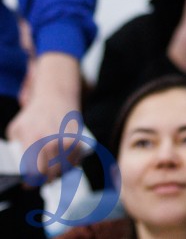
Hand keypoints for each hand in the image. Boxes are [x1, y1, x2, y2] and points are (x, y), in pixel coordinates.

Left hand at [6, 53, 82, 183]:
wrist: (56, 96)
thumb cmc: (33, 116)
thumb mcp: (16, 130)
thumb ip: (14, 151)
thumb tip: (17, 171)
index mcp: (34, 139)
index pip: (34, 173)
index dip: (30, 182)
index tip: (27, 182)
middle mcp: (52, 141)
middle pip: (49, 176)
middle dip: (42, 179)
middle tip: (38, 176)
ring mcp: (67, 141)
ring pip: (62, 172)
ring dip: (56, 174)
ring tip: (49, 168)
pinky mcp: (78, 141)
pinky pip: (73, 164)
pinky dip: (68, 166)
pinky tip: (60, 161)